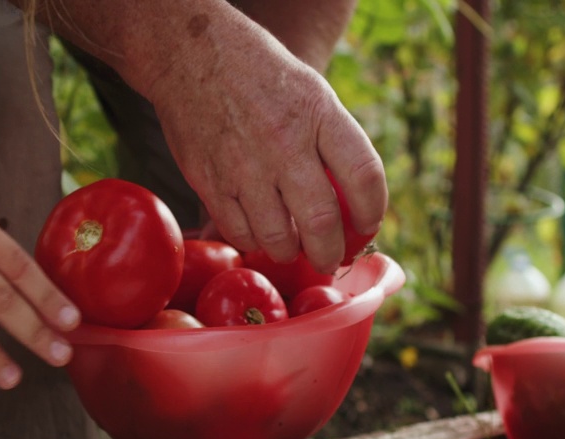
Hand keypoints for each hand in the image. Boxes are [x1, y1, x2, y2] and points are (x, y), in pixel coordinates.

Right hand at [144, 11, 386, 274]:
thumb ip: (334, 142)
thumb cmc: (261, 77)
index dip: (372, 213)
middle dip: (331, 252)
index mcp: (318, 113)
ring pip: (278, 238)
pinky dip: (254, 242)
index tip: (367, 226)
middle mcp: (284, 142)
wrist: (192, 54)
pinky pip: (239, 232)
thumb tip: (353, 203)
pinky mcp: (210, 181)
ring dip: (291, 252)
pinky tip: (259, 233)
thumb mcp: (312, 92)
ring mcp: (244, 165)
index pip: (364, 176)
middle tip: (331, 259)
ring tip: (293, 248)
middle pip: (321, 221)